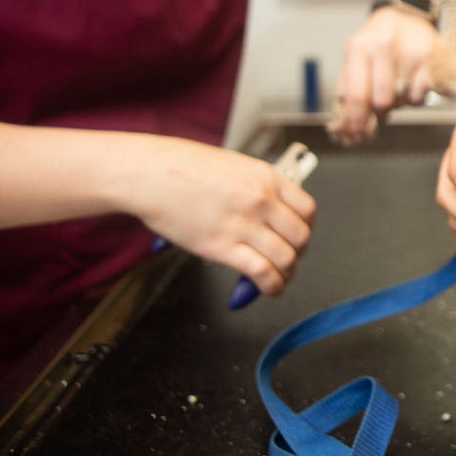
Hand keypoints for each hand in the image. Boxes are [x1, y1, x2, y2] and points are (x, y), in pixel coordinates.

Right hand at [117, 135, 314, 296]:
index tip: (297, 236)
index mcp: (266, 177)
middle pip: (301, 237)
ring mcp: (243, 224)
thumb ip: (255, 187)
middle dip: (298, 253)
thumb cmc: (182, 166)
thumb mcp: (233, 166)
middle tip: (286, 258)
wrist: (148, 173)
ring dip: (287, 274)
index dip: (306, 228)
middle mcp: (261, 200)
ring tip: (279, 278)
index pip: (308, 209)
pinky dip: (272, 286)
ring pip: (286, 258)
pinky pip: (262, 272)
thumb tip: (269, 210)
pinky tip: (269, 289)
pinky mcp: (222, 247)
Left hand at [328, 6, 437, 143]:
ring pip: (403, 100)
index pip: (356, 95)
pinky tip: (410, 80)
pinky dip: (414, 95)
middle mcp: (384, 47)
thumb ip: (347, 90)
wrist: (404, 15)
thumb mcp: (354, 57)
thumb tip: (344, 127)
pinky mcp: (431, 58)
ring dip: (398, 101)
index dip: (357, 121)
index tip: (358, 135)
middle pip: (382, 102)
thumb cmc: (376, 41)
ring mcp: (410, 52)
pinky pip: (420, 95)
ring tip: (396, 84)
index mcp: (359, 48)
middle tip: (380, 107)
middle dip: (380, 112)